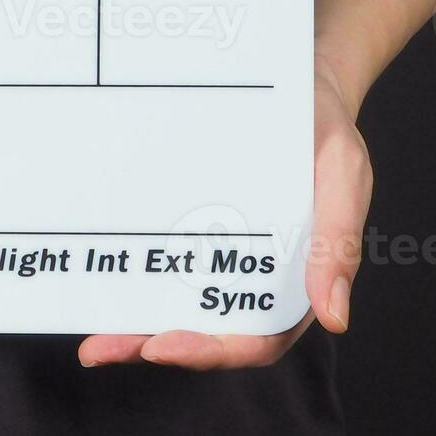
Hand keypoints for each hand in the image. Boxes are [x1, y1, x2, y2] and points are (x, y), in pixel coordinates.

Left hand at [77, 56, 372, 367]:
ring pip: (175, 308)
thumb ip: (337, 243)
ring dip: (132, 330)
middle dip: (153, 347)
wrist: (298, 85)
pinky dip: (130, 282)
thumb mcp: (343, 177)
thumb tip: (335, 316)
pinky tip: (94, 285)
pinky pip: (160, 262)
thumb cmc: (323, 134)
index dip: (212, 351)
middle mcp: (250, 277)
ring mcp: (215, 255)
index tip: (165, 345)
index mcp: (293, 280)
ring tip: (93, 343)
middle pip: (204, 333)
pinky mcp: (189, 228)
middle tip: (104, 350)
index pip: (256, 338)